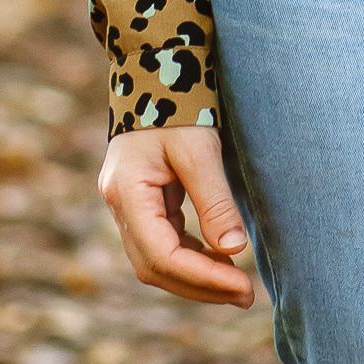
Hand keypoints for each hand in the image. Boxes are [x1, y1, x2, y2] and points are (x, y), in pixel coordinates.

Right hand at [97, 122, 256, 305]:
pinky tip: (219, 258)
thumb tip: (234, 251)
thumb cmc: (178, 104)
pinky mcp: (140, 200)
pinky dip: (190, 256)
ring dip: (195, 275)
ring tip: (237, 284)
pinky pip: (162, 242)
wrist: (157, 68)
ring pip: (155, 259)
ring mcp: (125, 204)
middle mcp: (118, 204)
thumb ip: (215, 201)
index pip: (161, 255)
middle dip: (199, 285)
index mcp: (127, 192)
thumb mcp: (200, 149)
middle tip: (245, 295)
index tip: (241, 285)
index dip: (201, 276)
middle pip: (154, 266)